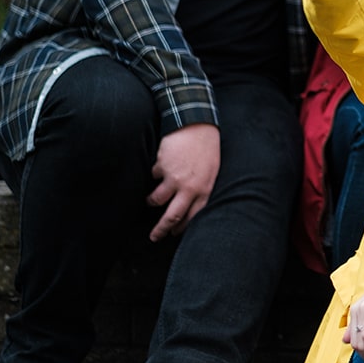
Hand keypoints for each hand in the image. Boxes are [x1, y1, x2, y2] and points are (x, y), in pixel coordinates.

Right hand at [147, 122, 219, 240]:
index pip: (193, 216)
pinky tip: (160, 166)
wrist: (196, 125)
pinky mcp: (162, 168)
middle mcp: (189, 188)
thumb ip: (202, 187)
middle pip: (172, 217)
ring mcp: (174, 179)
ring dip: (152, 201)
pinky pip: (154, 177)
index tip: (173, 233)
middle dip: (161, 230)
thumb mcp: (212, 170)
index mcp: (204, 189)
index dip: (182, 228)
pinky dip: (155, 174)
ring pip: (156, 200)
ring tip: (151, 200)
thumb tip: (192, 204)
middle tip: (154, 237)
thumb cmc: (207, 147)